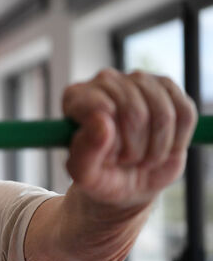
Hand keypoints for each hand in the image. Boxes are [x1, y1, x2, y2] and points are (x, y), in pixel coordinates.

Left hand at [63, 68, 196, 208]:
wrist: (127, 180)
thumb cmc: (100, 175)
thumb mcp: (85, 174)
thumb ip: (85, 151)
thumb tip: (102, 123)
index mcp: (76, 97)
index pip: (102, 108)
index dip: (112, 141)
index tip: (108, 157)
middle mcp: (105, 81)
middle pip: (135, 112)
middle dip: (134, 148)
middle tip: (125, 161)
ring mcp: (137, 80)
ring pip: (163, 114)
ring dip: (157, 148)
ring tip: (141, 157)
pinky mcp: (167, 87)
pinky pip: (185, 113)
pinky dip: (178, 140)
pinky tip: (161, 146)